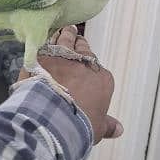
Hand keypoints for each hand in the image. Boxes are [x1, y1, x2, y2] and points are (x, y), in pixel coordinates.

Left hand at [18, 26, 123, 144]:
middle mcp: (82, 64)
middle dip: (77, 41)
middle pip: (80, 48)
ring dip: (63, 35)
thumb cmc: (80, 125)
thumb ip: (108, 124)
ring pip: (63, 41)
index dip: (88, 58)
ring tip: (63, 30)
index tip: (85, 56)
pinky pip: (43, 46)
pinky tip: (43, 41)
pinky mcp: (39, 59)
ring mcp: (60, 59)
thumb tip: (119, 129)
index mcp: (100, 78)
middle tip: (73, 33)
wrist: (53, 119)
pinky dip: (43, 44)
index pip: (95, 63)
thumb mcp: (98, 128)